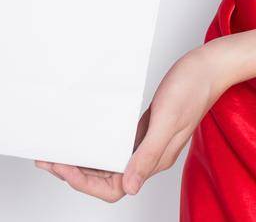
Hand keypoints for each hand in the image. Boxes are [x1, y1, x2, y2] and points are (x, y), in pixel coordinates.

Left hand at [31, 41, 238, 199]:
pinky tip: (83, 136)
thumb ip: (148, 154)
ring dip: (82, 160)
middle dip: (75, 173)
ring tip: (57, 151)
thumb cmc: (193, 90)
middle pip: (107, 179)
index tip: (63, 167)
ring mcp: (146, 143)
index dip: (85, 182)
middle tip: (47, 160)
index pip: (115, 188)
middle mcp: (148, 157)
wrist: (209, 68)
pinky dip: (96, 144)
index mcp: (155, 160)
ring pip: (108, 163)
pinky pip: (115, 146)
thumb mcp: (168, 121)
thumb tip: (131, 187)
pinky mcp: (144, 130)